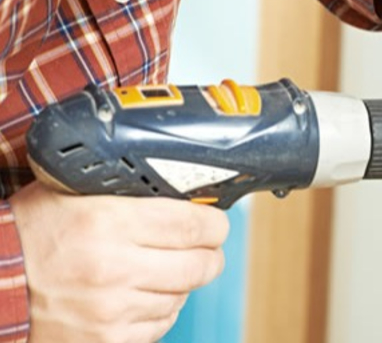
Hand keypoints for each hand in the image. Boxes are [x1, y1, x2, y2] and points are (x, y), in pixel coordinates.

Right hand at [9, 182, 229, 342]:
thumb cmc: (29, 233)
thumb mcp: (72, 192)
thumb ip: (126, 190)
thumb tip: (181, 191)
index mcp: (108, 223)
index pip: (194, 225)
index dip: (215, 224)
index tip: (215, 223)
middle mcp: (114, 269)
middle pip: (202, 265)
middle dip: (210, 254)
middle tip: (204, 247)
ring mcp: (112, 311)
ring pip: (183, 296)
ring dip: (180, 282)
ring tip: (159, 269)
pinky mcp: (108, 341)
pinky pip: (160, 325)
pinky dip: (159, 309)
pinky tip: (140, 295)